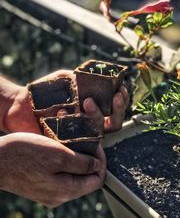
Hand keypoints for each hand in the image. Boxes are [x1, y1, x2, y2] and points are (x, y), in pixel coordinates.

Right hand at [0, 133, 105, 207]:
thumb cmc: (24, 154)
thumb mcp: (59, 155)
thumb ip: (82, 163)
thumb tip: (97, 167)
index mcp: (66, 191)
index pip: (97, 180)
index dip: (101, 162)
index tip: (97, 146)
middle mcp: (59, 196)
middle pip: (87, 179)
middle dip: (90, 160)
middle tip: (87, 142)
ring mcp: (49, 193)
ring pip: (74, 177)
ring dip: (78, 160)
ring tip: (74, 144)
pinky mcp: (40, 187)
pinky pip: (61, 176)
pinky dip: (65, 163)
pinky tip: (60, 150)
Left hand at [4, 70, 128, 133]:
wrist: (19, 103)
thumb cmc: (44, 90)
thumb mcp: (65, 78)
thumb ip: (82, 77)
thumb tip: (101, 74)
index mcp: (93, 108)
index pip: (115, 109)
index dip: (122, 101)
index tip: (121, 89)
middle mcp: (90, 123)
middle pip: (114, 123)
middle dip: (118, 109)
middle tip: (116, 96)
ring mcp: (79, 134)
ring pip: (99, 132)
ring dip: (97, 114)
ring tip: (86, 101)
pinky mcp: (67, 143)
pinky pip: (77, 139)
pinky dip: (73, 123)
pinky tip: (63, 111)